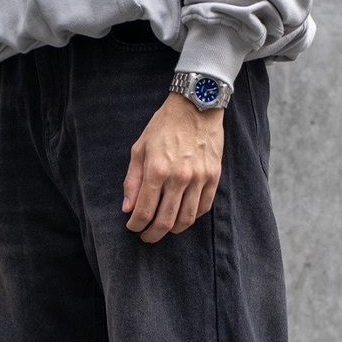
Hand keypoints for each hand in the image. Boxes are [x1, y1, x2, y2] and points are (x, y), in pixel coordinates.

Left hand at [122, 93, 223, 242]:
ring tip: (164, 228)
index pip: (144, 211)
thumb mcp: (140, 148)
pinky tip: (182, 215)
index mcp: (157, 170)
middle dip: (152, 235)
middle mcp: (179, 177)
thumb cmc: (164, 126)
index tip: (133, 228)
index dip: (136, 225)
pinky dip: (191, 217)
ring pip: (186, 219)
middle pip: (165, 221)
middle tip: (146, 237)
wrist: (196, 105)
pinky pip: (203, 208)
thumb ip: (133, 180)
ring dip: (172, 230)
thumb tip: (128, 208)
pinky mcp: (213, 176)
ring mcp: (199, 178)